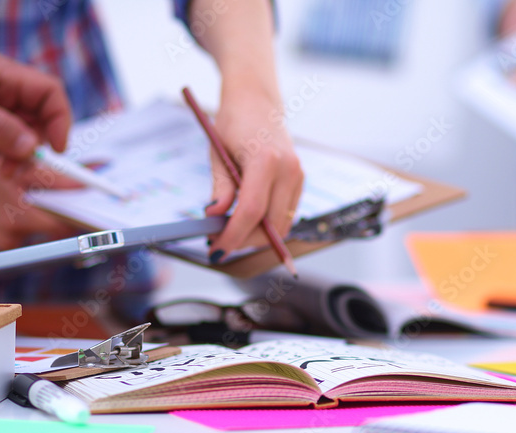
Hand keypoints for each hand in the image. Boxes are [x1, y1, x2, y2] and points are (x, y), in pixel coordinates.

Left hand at [204, 85, 303, 260]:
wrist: (257, 100)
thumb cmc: (233, 123)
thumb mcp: (218, 154)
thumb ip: (219, 188)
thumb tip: (215, 217)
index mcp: (266, 160)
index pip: (251, 212)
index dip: (233, 236)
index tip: (216, 249)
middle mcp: (289, 170)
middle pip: (270, 225)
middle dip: (244, 241)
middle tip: (219, 244)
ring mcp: (299, 176)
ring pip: (282, 225)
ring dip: (257, 237)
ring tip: (231, 234)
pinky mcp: (300, 182)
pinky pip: (286, 215)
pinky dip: (267, 226)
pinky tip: (247, 224)